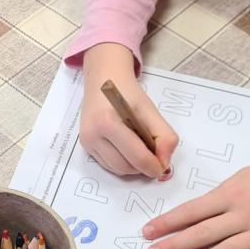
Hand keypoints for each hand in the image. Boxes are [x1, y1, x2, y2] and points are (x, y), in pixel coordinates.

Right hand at [79, 43, 177, 178]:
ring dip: (132, 166)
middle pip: (126, 167)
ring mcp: (86, 141)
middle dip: (143, 166)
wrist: (103, 79)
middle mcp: (92, 135)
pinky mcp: (85, 145)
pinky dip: (121, 162)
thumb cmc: (127, 92)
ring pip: (116, 169)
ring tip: (139, 147)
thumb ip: (164, 136)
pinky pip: (107, 165)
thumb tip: (165, 162)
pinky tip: (126, 147)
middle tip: (153, 153)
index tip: (163, 166)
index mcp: (108, 123)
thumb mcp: (150, 110)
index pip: (137, 157)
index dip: (154, 166)